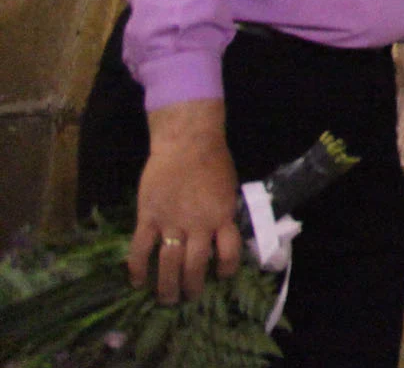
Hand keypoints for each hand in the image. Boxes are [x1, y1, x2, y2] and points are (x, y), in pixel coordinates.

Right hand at [129, 100, 243, 301]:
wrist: (188, 141)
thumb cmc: (213, 161)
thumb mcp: (228, 190)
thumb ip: (222, 214)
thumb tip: (218, 236)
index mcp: (223, 217)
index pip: (229, 252)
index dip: (226, 268)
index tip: (221, 277)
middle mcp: (199, 224)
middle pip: (196, 266)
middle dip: (192, 287)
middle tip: (188, 298)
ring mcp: (172, 221)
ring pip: (169, 263)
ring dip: (167, 285)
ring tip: (166, 299)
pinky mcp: (148, 216)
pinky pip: (141, 248)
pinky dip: (138, 268)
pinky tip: (137, 281)